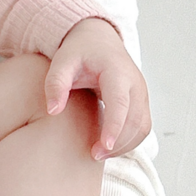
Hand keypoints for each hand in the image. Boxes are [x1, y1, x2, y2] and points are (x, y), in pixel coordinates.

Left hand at [44, 17, 150, 159]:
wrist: (97, 40)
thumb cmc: (79, 50)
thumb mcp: (62, 60)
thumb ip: (55, 82)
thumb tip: (52, 111)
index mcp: (117, 71)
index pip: (121, 103)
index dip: (115, 126)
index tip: (104, 146)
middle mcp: (136, 83)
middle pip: (135, 120)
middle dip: (118, 142)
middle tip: (94, 155)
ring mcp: (142, 93)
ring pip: (142, 127)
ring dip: (125, 145)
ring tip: (99, 154)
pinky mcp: (142, 102)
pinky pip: (141, 127)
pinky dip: (128, 140)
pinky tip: (107, 146)